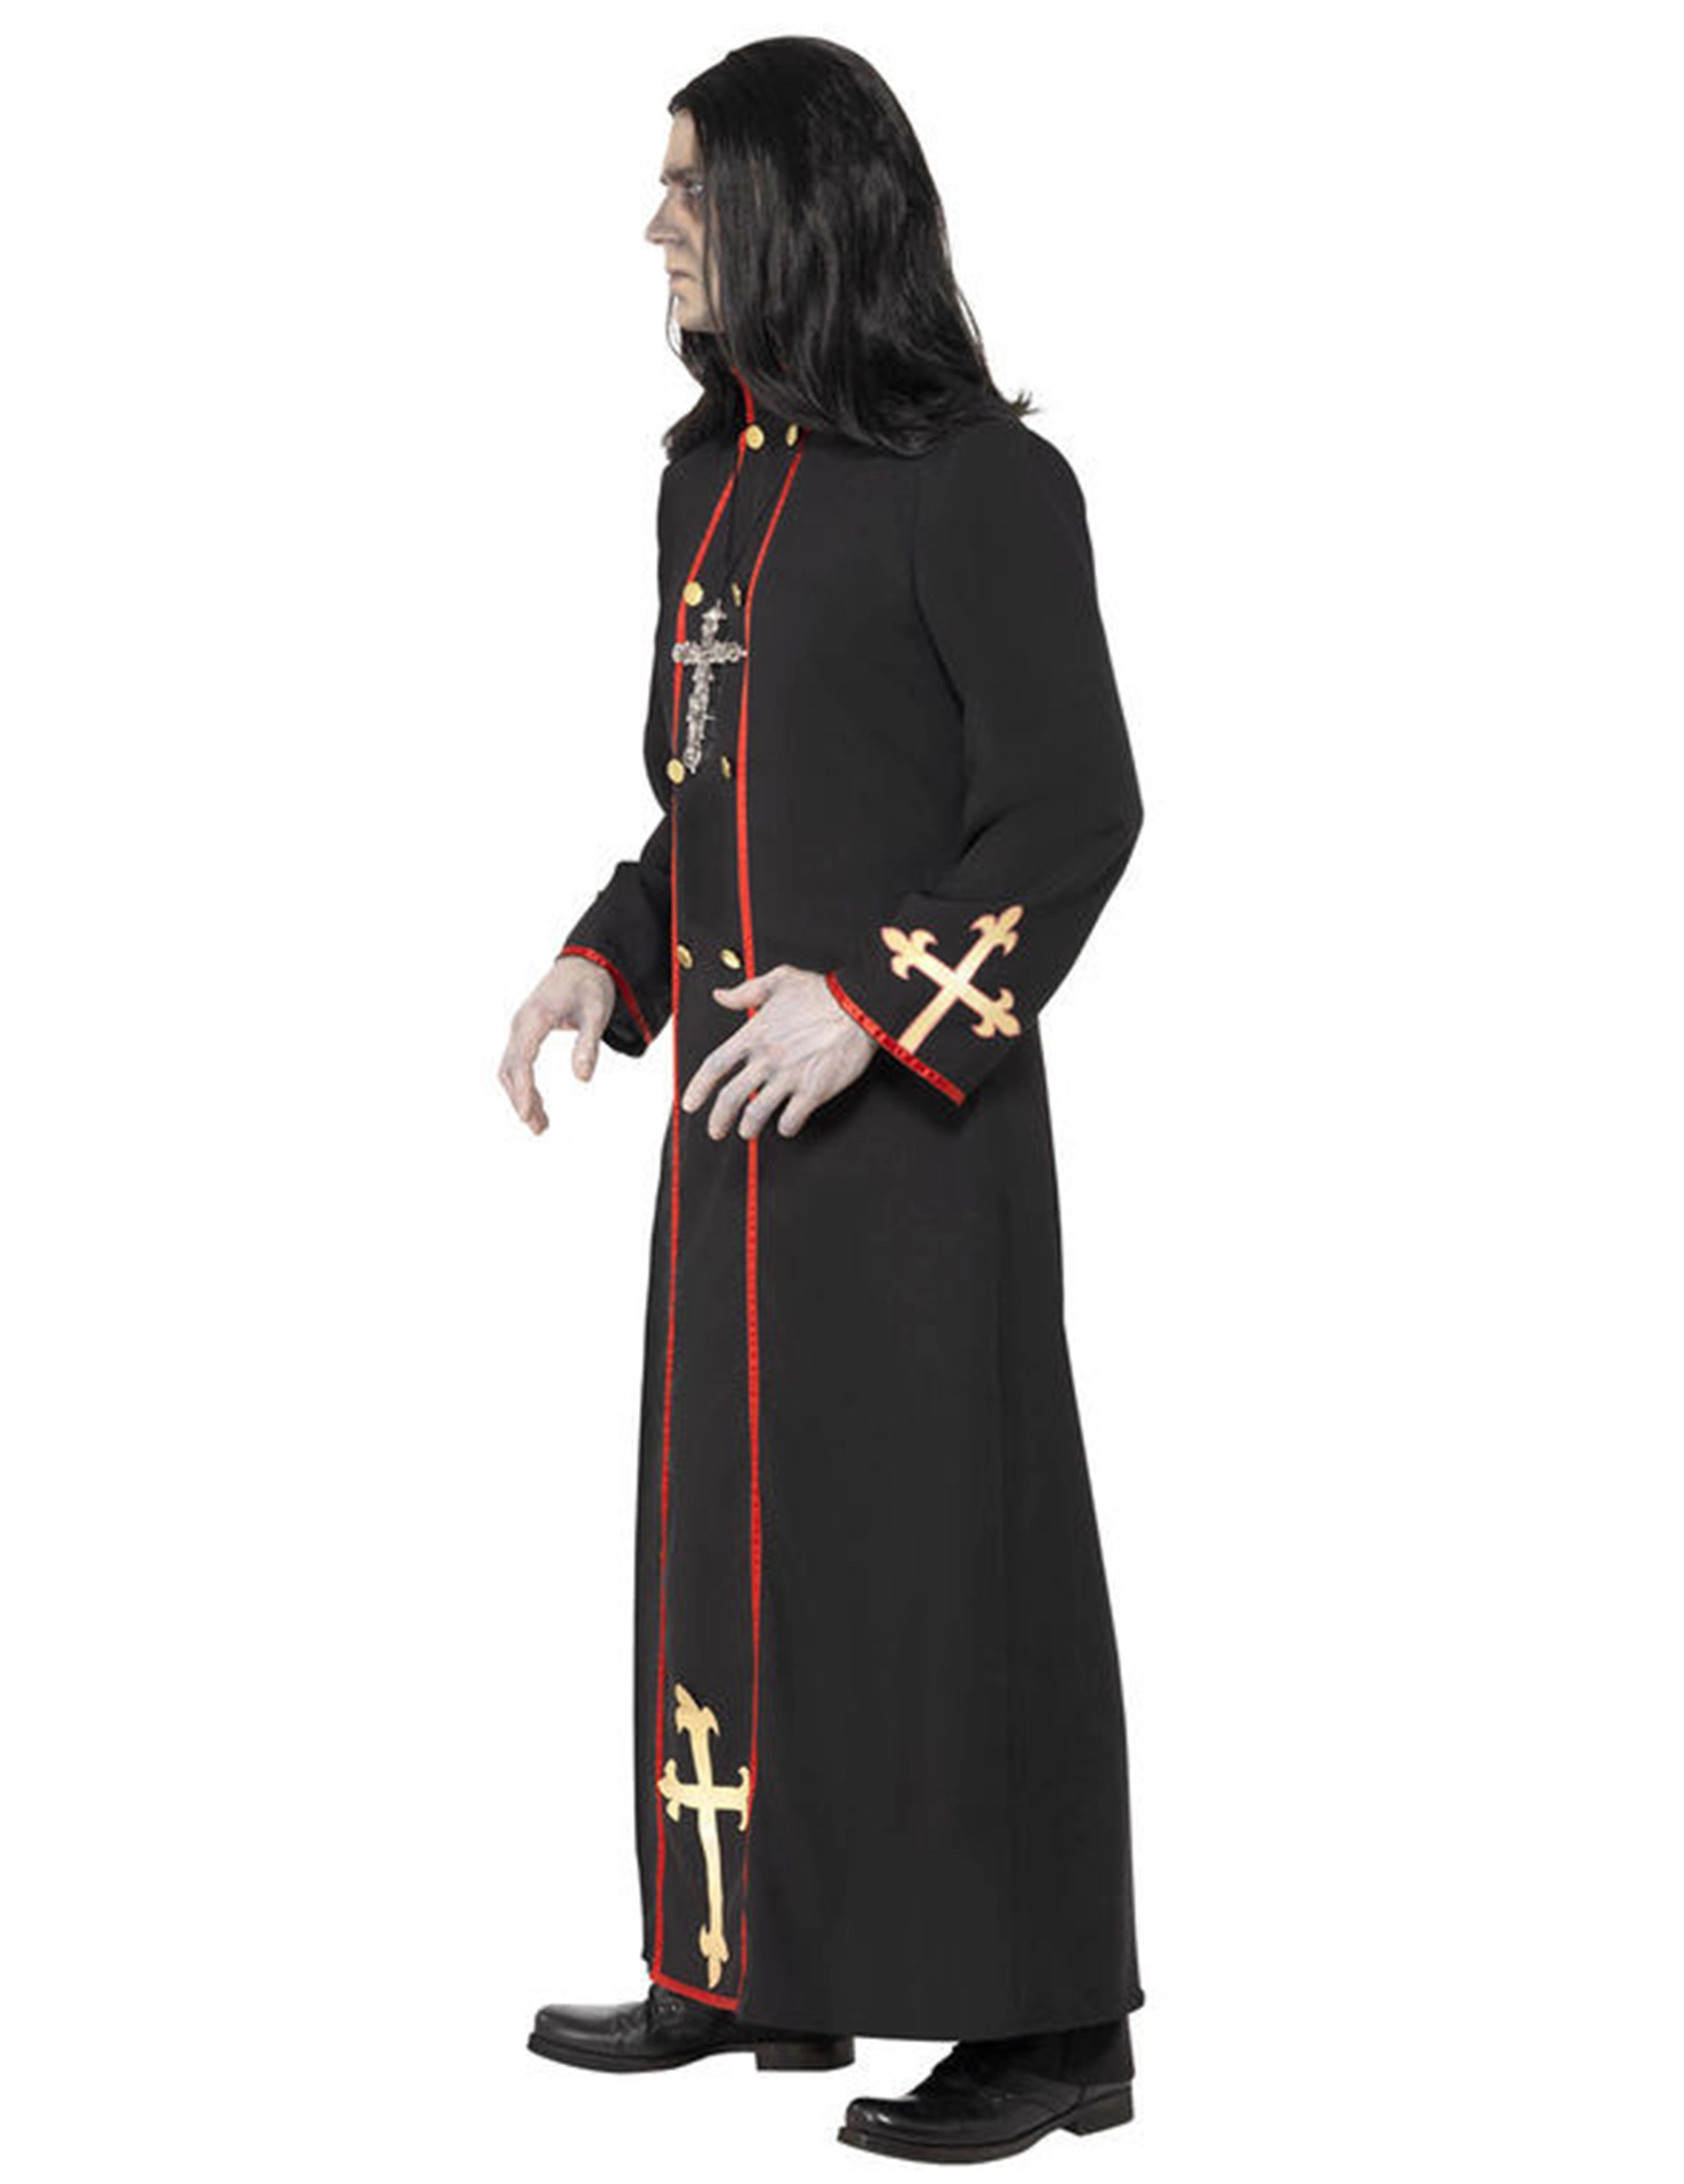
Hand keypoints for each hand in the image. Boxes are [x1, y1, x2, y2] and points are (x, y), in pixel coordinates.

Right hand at [498, 955, 615, 1133]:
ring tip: (540, 1125)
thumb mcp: (596, 1013)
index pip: (522, 1060)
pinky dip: (524, 1086)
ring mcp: (520, 1028)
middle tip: (538, 1128)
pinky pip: (517, 1063)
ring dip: (520, 1097)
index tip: (528, 1115)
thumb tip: (583, 1078)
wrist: (584, 962)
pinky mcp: (525, 1032)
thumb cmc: (591, 986)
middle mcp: (521, 1024)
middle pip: (510, 1069)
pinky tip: (537, 1105)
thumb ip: (588, 1045)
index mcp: (535, 1018)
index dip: (524, 1090)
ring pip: (510, 1069)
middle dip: (521, 1100)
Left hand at [682, 963, 877, 1139]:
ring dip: (749, 1127)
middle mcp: (767, 1058)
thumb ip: (746, 991)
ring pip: (757, 1112)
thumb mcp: (779, 980)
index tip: (690, 1104)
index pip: (715, 1066)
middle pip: (731, 1097)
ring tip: (747, 1132)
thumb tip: (721, 995)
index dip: (698, 1088)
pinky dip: (785, 1127)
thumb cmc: (823, 992)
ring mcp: (789, 1076)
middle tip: (716, 1130)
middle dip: (719, 1119)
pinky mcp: (813, 1090)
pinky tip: (786, 1127)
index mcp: (755, 1034)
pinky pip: (791, 1118)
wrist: (860, 1007)